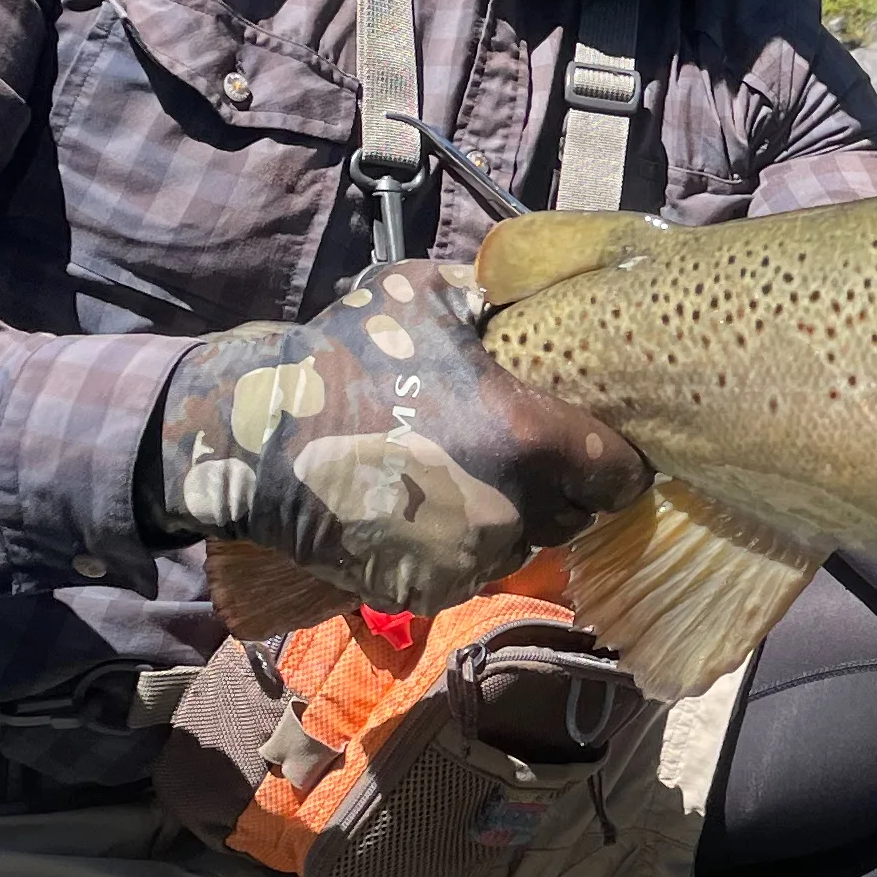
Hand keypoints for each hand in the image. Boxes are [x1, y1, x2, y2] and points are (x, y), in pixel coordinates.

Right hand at [156, 260, 648, 615]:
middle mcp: (512, 510)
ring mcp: (469, 560)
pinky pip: (471, 572)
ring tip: (467, 476)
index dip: (615, 460)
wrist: (255, 440)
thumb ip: (494, 293)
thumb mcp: (424, 293)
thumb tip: (535, 285)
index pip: (621, 475)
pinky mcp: (427, 592)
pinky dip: (462, 548)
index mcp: (528, 437)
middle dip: (563, 488)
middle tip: (524, 456)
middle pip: (578, 514)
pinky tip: (427, 507)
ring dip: (513, 518)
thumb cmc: (344, 356)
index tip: (594, 444)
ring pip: (526, 546)